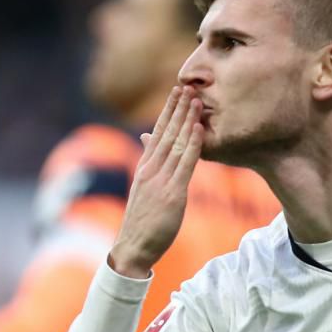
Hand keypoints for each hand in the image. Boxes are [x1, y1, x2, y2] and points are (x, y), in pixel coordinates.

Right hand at [109, 86, 203, 277]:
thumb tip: (148, 144)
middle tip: (187, 84)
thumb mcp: (144, 189)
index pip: (157, 133)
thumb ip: (149, 166)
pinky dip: (192, 144)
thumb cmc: (142, 221)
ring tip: (197, 99)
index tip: (176, 92)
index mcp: (145, 167)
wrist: (133, 247)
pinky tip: (198, 128)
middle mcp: (151, 169)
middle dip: (177, 107)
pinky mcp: (171, 193)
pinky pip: (184, 164)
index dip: (168, 111)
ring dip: (187, 119)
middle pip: (165, 132)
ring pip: (175, 143)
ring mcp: (160, 180)